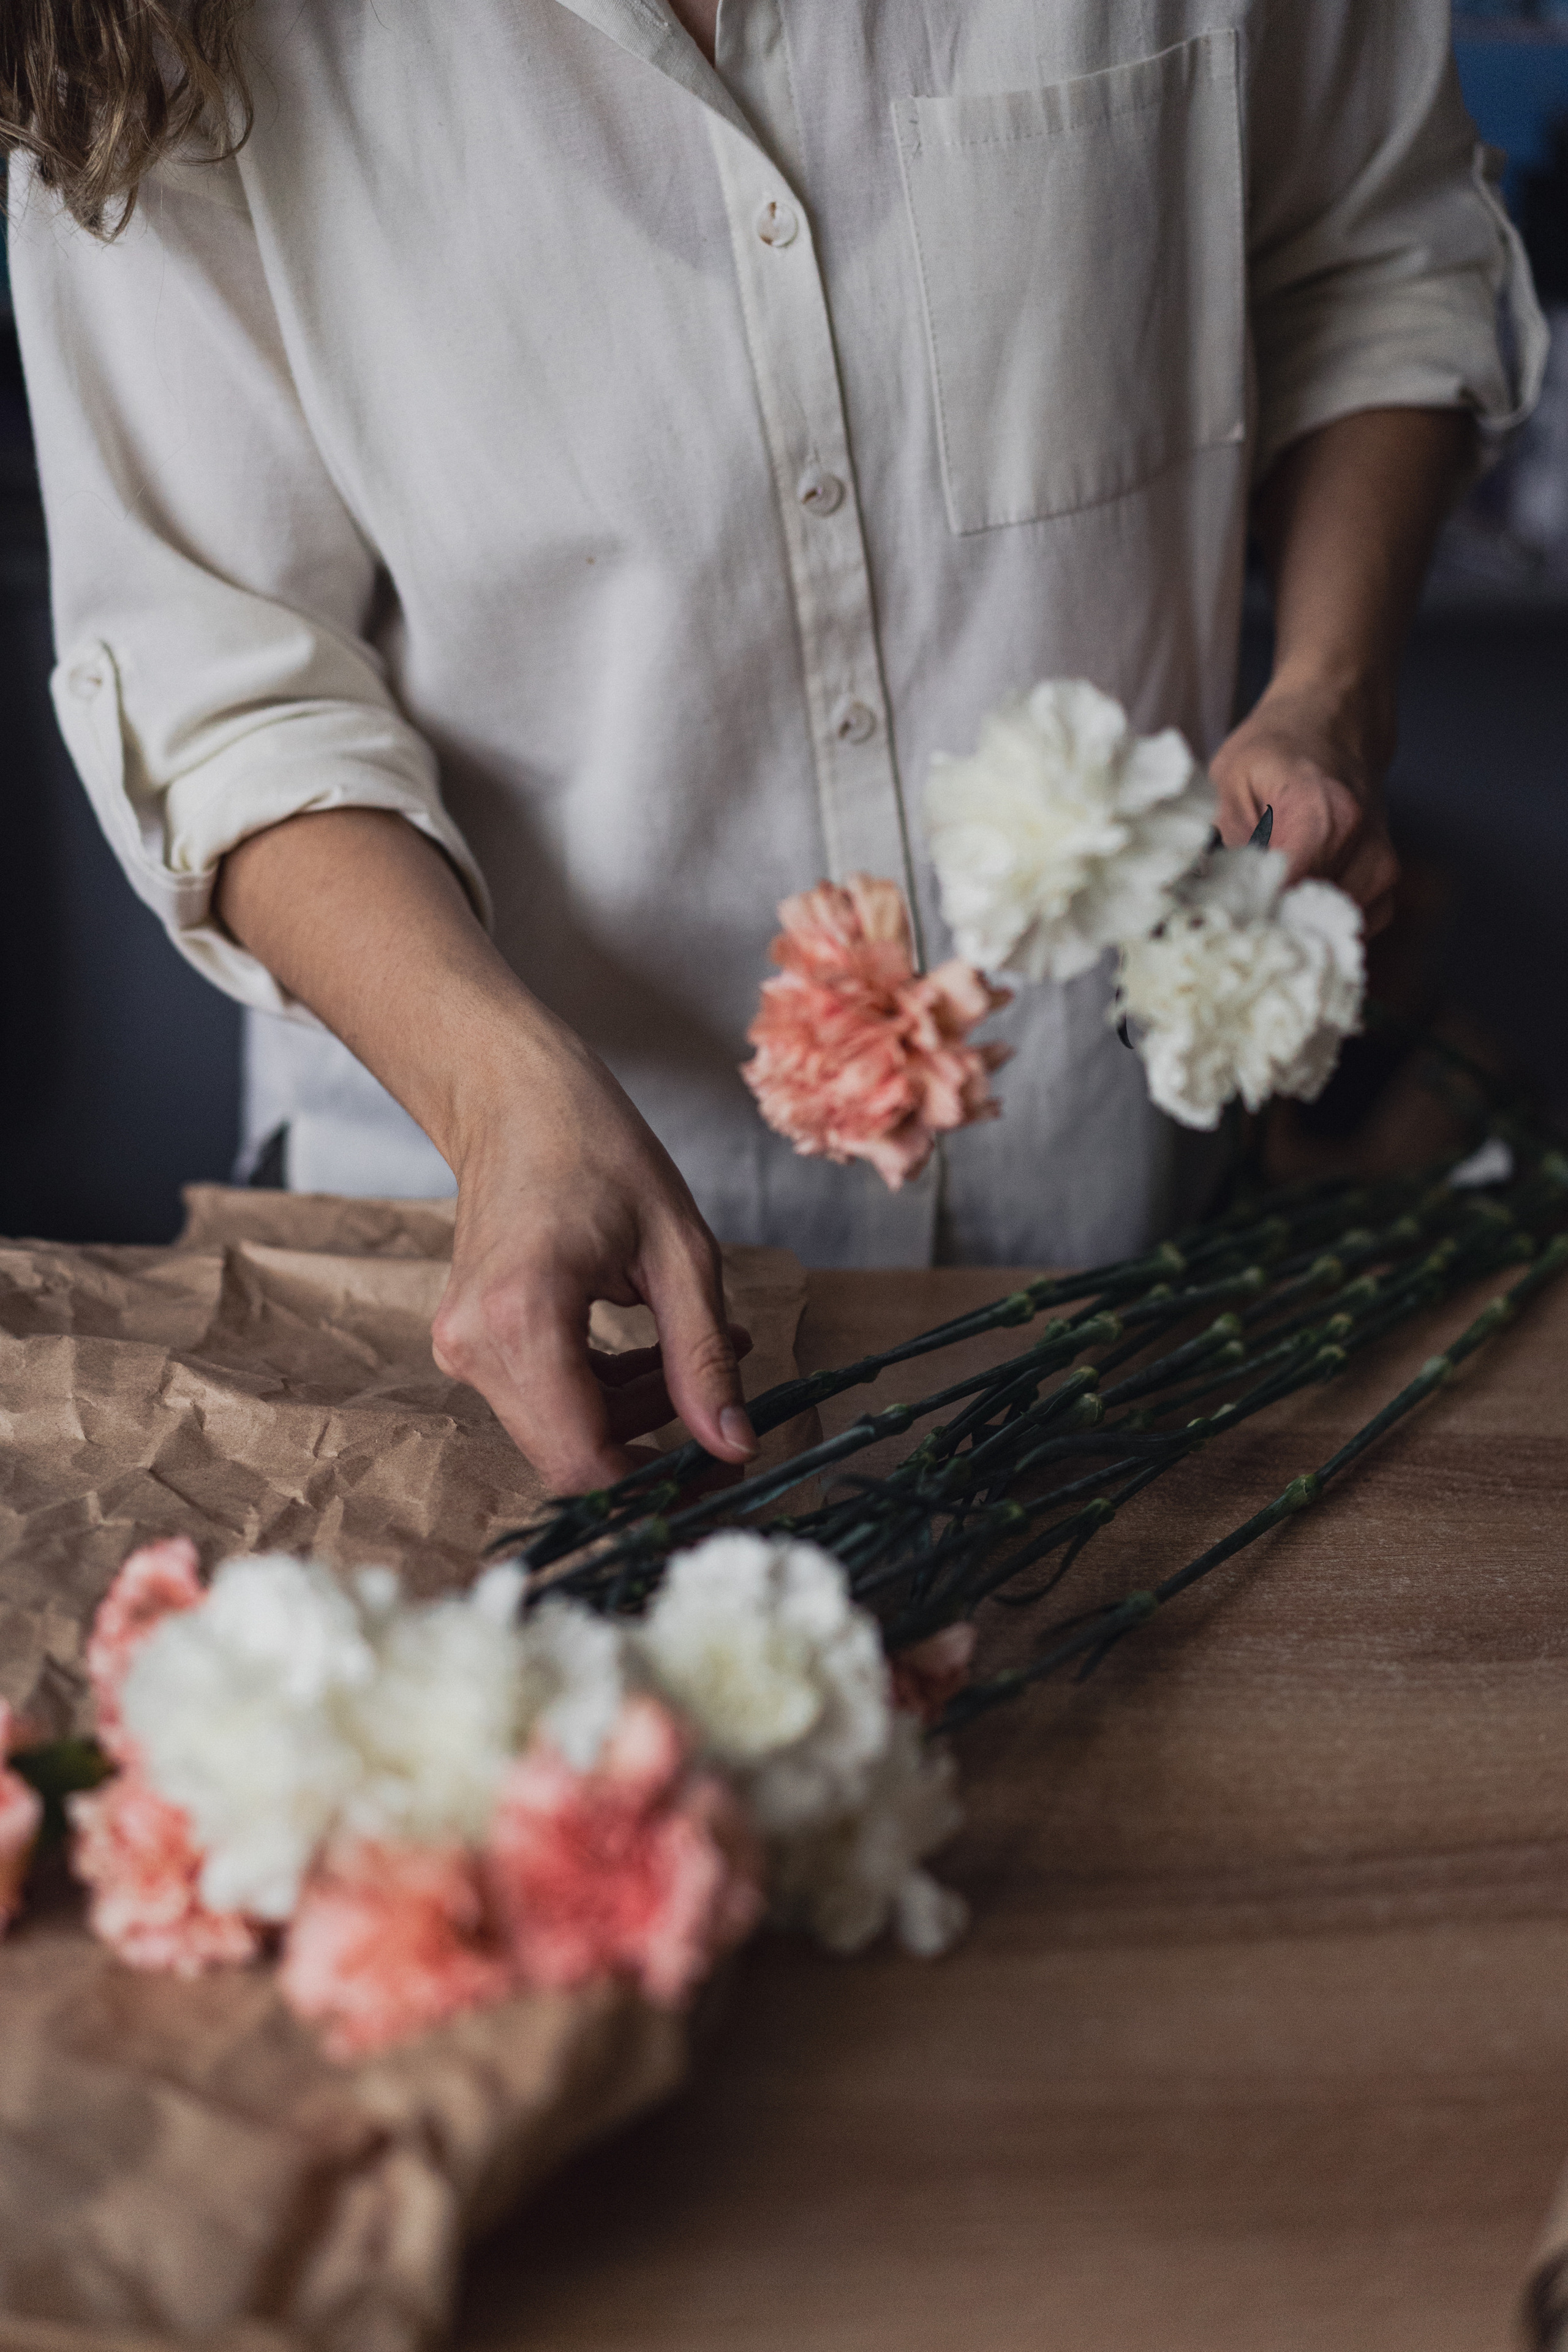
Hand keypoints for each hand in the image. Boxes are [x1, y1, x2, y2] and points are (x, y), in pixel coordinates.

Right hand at [215, 808, 759, 1499]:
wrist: (511, 1095)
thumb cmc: (596, 1147)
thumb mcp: (680, 1251)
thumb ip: (703, 1356)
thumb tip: (734, 1447)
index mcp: (522, 1320)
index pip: (583, 1460)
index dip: (658, 1485)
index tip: (723, 1473)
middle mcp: (475, 1347)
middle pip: (574, 1456)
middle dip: (659, 1446)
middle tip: (733, 1412)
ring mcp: (465, 1349)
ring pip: (564, 1433)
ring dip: (641, 1413)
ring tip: (710, 1351)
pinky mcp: (473, 1344)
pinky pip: (548, 1400)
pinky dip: (609, 1391)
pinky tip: (658, 1350)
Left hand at [1208, 679, 1399, 936]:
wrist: (1336, 721)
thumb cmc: (1278, 746)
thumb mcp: (1231, 778)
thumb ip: (1230, 841)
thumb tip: (1223, 899)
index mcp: (1322, 814)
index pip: (1288, 891)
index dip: (1252, 913)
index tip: (1224, 919)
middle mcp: (1362, 844)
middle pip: (1309, 916)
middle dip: (1269, 924)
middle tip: (1235, 917)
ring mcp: (1381, 866)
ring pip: (1328, 927)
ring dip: (1294, 926)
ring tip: (1263, 904)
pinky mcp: (1386, 880)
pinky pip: (1350, 924)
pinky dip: (1319, 922)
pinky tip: (1294, 900)